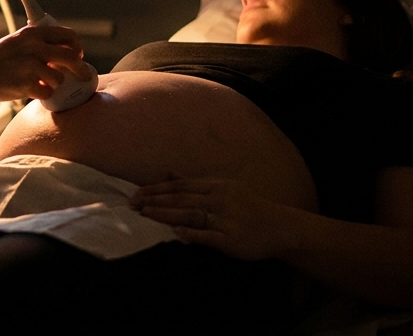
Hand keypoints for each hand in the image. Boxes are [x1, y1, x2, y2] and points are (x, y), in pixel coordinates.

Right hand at [0, 25, 93, 100]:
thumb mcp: (16, 42)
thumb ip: (38, 46)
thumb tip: (62, 58)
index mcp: (33, 33)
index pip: (68, 36)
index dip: (77, 47)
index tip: (77, 56)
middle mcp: (34, 46)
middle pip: (72, 56)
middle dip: (81, 69)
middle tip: (82, 77)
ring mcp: (30, 65)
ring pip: (60, 78)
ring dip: (55, 85)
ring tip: (41, 85)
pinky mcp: (25, 84)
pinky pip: (47, 93)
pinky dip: (43, 96)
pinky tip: (31, 92)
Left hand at [130, 178, 294, 260]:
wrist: (279, 227)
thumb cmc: (247, 207)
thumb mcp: (223, 189)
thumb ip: (194, 184)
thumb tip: (168, 173)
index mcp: (216, 186)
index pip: (180, 185)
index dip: (157, 188)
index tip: (136, 192)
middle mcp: (220, 199)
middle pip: (181, 198)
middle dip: (154, 200)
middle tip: (132, 203)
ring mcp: (225, 219)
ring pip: (190, 214)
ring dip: (165, 214)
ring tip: (144, 214)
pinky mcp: (231, 239)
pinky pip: (207, 236)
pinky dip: (190, 233)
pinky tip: (174, 232)